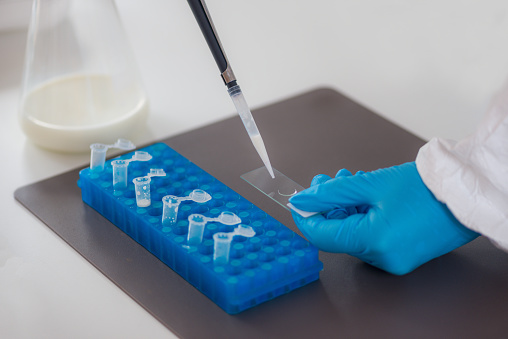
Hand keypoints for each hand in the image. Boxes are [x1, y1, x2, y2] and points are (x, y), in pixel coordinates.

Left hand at [289, 162, 478, 274]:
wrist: (463, 194)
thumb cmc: (424, 187)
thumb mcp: (370, 183)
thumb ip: (332, 193)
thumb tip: (304, 200)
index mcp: (373, 242)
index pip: (322, 236)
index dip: (306, 217)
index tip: (299, 201)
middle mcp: (382, 258)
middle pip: (337, 233)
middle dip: (328, 206)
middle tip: (326, 182)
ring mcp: (392, 261)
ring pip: (352, 234)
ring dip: (345, 208)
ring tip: (348, 182)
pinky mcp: (399, 257)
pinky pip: (369, 238)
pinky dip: (361, 218)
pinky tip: (363, 197)